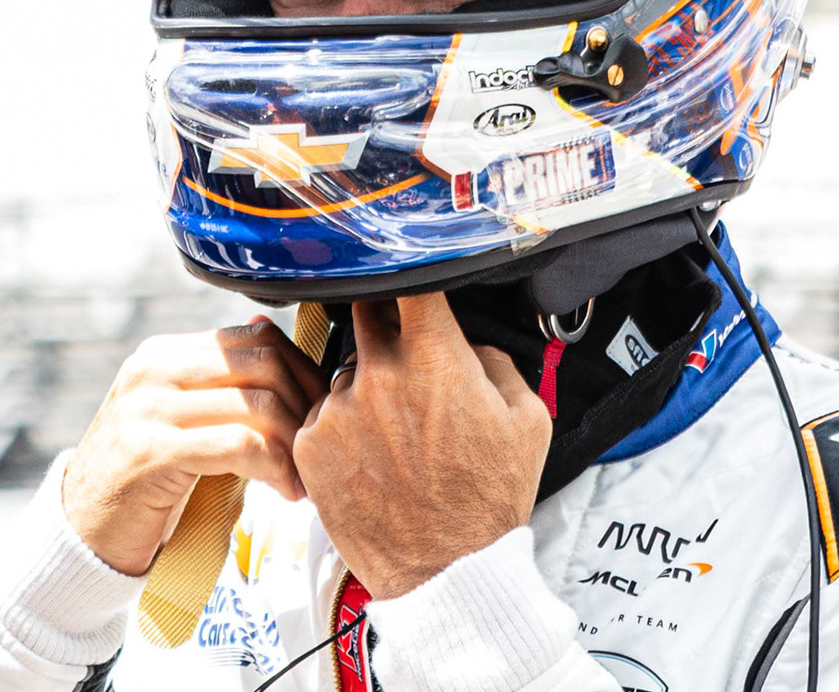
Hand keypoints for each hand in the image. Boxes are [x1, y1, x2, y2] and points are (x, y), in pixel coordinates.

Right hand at [62, 320, 327, 576]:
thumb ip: (224, 384)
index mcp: (165, 354)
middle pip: (264, 364)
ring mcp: (148, 407)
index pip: (257, 338)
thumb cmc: (147, 480)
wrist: (82, 533)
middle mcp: (153, 370)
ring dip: (292, 444)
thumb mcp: (185, 420)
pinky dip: (274, 466)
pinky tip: (283, 489)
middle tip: (318, 447)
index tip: (320, 412)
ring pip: (257, 403)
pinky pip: (238, 444)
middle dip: (305, 406)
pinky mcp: (151, 451)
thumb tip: (276, 339)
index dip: (303, 372)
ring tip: (300, 477)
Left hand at [293, 292, 551, 598]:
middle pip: (367, 312)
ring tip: (396, 428)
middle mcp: (381, 374)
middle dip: (386, 322)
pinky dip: (343, 423)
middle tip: (405, 353)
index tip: (413, 268)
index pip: (411, 279)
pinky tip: (371, 454)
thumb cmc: (490, 499)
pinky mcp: (311, 445)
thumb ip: (495, 360)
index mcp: (436, 358)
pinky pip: (323, 411)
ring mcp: (340, 409)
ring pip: (347, 368)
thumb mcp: (527, 419)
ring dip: (366, 382)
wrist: (448, 571)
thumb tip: (467, 342)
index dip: (413, 269)